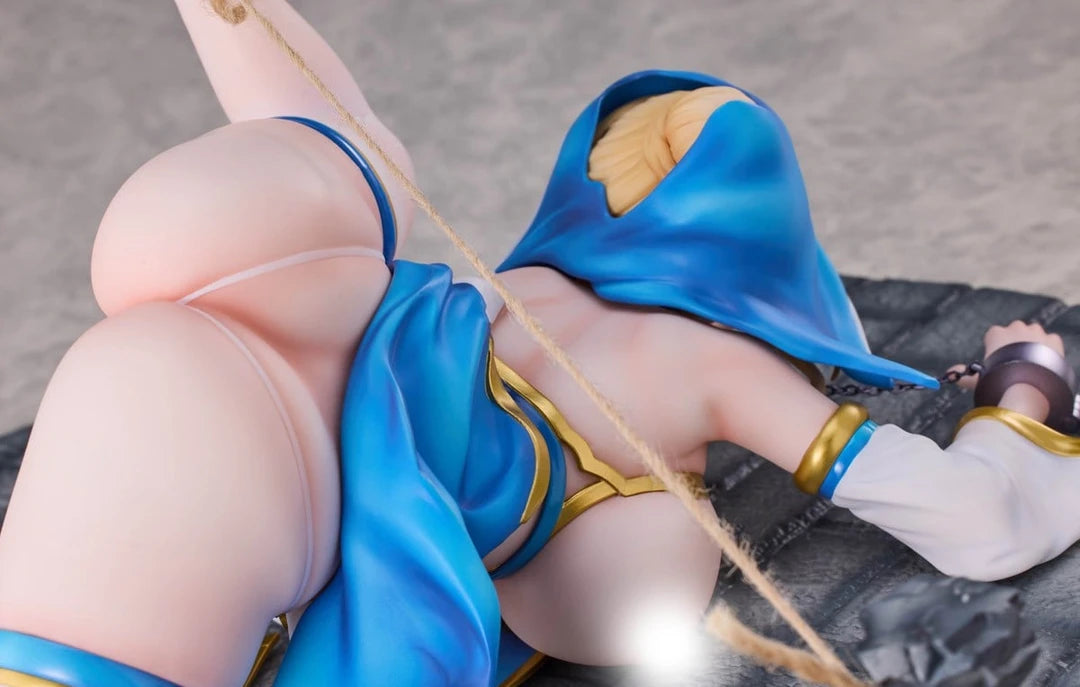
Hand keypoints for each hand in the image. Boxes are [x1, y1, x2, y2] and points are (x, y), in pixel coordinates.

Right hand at [951, 320, 1065, 421]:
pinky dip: (1049, 350)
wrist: (1028, 383)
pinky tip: (1045, 363)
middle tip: (1015, 362)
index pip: (994, 334)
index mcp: (996, 333)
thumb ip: (964, 376)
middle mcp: (1016, 327)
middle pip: (1014, 331)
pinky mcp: (1053, 340)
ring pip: (1034, 334)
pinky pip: (1051, 341)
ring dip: (1033, 343)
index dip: (995, 347)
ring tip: (1031, 363)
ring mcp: (1036, 332)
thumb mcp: (979, 379)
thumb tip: (948, 374)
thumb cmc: (999, 380)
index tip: (998, 360)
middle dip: (1015, 342)